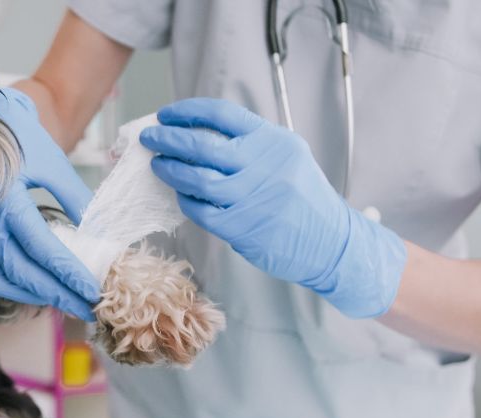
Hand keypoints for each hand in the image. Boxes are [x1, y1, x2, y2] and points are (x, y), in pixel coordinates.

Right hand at [0, 87, 99, 320]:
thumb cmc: (19, 138)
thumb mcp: (52, 163)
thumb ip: (75, 198)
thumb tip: (99, 232)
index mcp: (7, 202)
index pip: (41, 248)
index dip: (68, 273)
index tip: (93, 290)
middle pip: (23, 272)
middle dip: (59, 294)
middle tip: (91, 307)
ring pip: (4, 280)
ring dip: (38, 296)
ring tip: (70, 302)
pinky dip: (19, 288)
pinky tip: (44, 290)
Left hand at [140, 98, 406, 317]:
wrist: (331, 242)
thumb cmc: (302, 197)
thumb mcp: (286, 156)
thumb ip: (249, 144)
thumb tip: (194, 134)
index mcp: (273, 140)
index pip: (222, 114)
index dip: (187, 112)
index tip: (166, 115)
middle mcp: (264, 165)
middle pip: (202, 145)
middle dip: (168, 140)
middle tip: (149, 139)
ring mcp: (254, 197)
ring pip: (197, 179)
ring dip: (171, 171)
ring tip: (158, 166)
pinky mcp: (244, 228)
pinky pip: (202, 211)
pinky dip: (187, 201)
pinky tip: (181, 196)